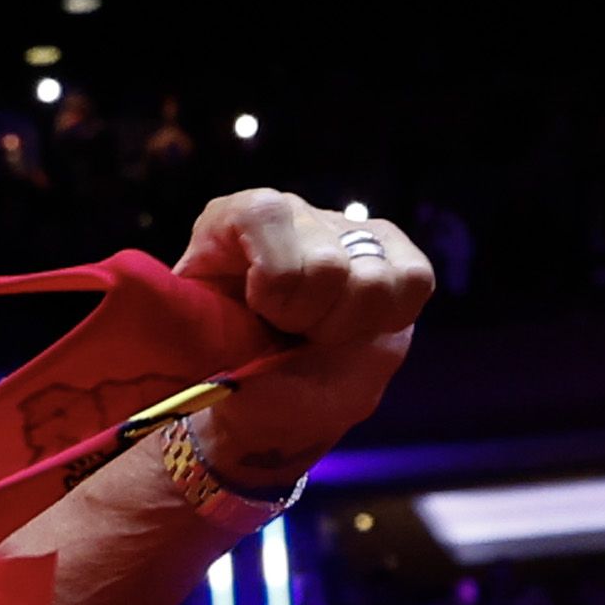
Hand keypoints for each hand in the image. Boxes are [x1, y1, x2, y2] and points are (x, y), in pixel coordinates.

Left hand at [177, 188, 436, 461]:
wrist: (257, 395)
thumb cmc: (221, 372)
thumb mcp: (193, 352)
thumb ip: (198, 332)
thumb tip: (191, 339)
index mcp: (230, 220)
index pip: (266, 216)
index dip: (273, 289)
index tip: (259, 318)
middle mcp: (288, 210)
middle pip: (327, 266)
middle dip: (310, 323)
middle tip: (288, 336)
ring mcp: (340, 229)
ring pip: (375, 279)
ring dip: (347, 326)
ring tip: (317, 335)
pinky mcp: (389, 252)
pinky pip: (412, 278)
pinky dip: (387, 317)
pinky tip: (354, 327)